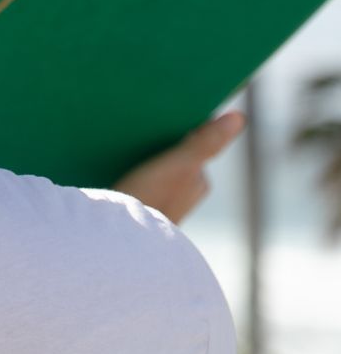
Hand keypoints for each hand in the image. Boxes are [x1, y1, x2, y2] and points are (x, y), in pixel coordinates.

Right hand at [113, 111, 245, 223]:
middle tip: (136, 122)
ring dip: (142, 157)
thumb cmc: (152, 198)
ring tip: (120, 142)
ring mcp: (163, 205)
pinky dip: (130, 174)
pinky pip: (138, 185)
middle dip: (160, 143)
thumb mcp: (180, 164)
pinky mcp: (140, 213)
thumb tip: (240, 116)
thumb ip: (208, 141)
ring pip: (155, 171)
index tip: (158, 112)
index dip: (177, 128)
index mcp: (198, 182)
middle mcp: (185, 195)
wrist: (119, 241)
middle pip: (174, 157)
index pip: (191, 145)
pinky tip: (112, 166)